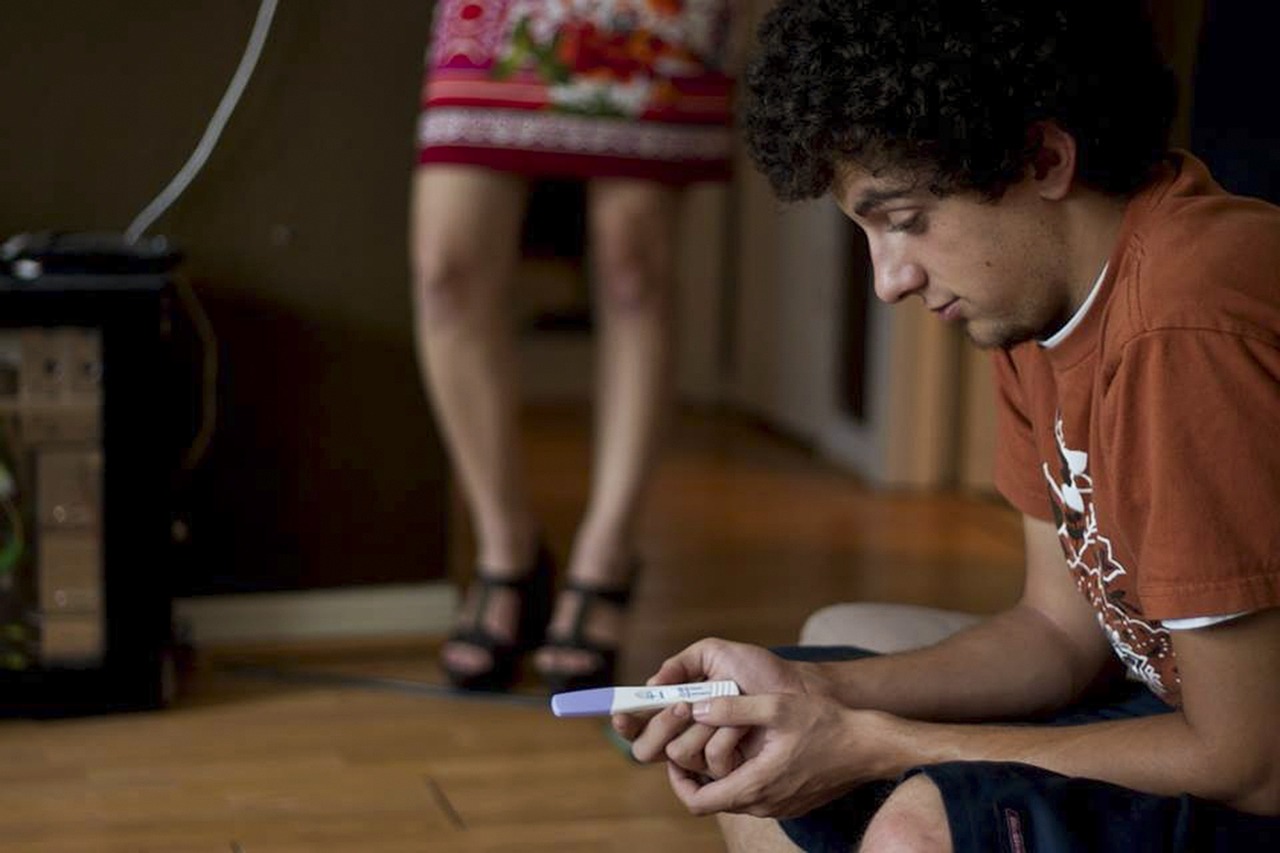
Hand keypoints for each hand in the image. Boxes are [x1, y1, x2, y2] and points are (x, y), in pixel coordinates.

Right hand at [612, 638, 815, 755]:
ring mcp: (706, 755)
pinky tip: (737, 726)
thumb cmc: (759, 671)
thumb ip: (681, 663)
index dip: (625, 719)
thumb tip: (651, 685)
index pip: (638, 722)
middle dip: (660, 724)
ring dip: (694, 729)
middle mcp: (686, 734)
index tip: (621, 711)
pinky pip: (708, 765)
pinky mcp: (729, 771)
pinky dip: (720, 740)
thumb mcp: (716, 654)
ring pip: (675, 754)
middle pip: (646, 746)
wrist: (797, 692)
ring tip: (717, 707)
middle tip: (683, 705)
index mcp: (676, 706)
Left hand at [667, 694, 887, 819]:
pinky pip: (753, 795)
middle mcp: (763, 805)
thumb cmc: (827, 724)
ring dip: (720, 773)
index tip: (672, 757)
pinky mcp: (789, 803)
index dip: (677, 781)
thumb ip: (732, 708)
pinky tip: (747, 747)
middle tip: (692, 742)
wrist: (870, 747)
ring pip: (732, 797)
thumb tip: (695, 708)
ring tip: (718, 739)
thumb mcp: (777, 707)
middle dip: (696, 774)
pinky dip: (741, 775)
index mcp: (755, 785)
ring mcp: (777, 807)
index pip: (698, 802)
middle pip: (711, 801)